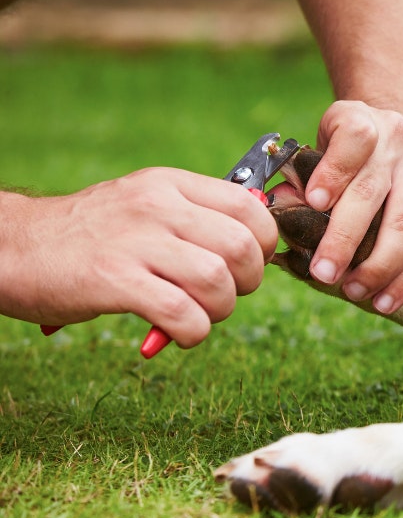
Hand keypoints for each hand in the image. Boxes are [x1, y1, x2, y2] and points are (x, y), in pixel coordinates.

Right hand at [0, 169, 276, 346]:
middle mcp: (156, 205)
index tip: (248, 263)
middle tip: (223, 295)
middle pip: (242, 246)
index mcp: (170, 184)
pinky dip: (193, 331)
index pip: (250, 206)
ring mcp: (135, 241)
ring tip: (198, 315)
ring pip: (218, 280)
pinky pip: (183, 312)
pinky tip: (178, 333)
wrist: (12, 247)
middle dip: (248, 282)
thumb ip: (196, 218)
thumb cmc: (90, 235)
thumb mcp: (144, 205)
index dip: (264, 243)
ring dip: (220, 310)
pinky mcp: (113, 280)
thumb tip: (257, 243)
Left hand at [300, 100, 402, 312]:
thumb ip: (305, 173)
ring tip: (355, 291)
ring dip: (380, 266)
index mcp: (363, 121)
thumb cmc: (354, 147)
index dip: (334, 170)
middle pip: (375, 191)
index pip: (354, 139)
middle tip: (323, 272)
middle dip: (347, 237)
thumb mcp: (327, 142)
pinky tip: (384, 299)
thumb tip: (281, 206)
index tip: (314, 202)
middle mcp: (398, 142)